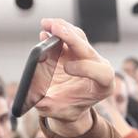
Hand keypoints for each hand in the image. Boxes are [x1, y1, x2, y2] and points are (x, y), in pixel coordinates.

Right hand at [35, 18, 114, 134]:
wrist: (71, 102)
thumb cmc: (68, 108)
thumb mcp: (59, 113)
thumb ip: (49, 107)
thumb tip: (34, 98)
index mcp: (103, 86)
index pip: (102, 73)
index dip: (86, 68)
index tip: (66, 68)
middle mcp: (99, 67)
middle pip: (88, 49)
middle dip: (71, 38)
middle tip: (55, 29)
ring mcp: (88, 56)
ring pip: (79, 37)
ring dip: (63, 28)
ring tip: (47, 24)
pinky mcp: (75, 48)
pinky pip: (69, 35)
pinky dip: (57, 30)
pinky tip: (45, 28)